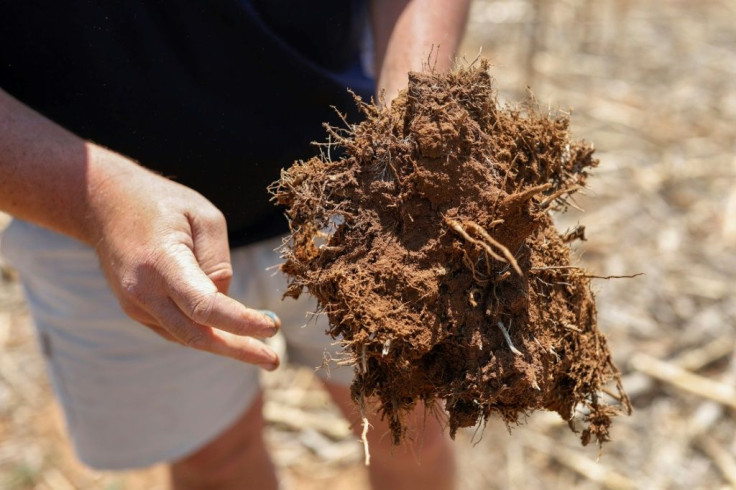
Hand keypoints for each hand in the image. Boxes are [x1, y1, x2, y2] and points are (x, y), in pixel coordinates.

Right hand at [85, 148, 280, 369]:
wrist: (104, 203)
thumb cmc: (163, 205)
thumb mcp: (204, 217)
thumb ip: (219, 262)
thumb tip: (224, 301)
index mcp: (161, 262)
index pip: (206, 307)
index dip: (241, 323)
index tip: (272, 328)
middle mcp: (143, 290)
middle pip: (197, 335)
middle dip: (239, 350)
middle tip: (273, 360)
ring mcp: (134, 304)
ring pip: (187, 336)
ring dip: (224, 345)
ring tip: (261, 351)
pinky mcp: (134, 309)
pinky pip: (176, 328)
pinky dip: (205, 333)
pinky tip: (230, 334)